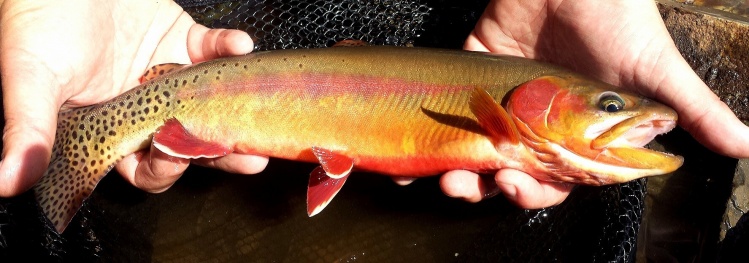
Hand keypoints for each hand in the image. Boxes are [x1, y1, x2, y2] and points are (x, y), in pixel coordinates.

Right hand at [0, 0, 267, 196]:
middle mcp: (144, 107)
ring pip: (211, 102)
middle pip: (191, 140)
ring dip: (238, 108)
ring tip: (260, 115)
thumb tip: (7, 182)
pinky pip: (214, 51)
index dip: (164, 169)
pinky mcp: (183, 40)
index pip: (145, 165)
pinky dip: (229, 48)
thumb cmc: (35, 22)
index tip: (176, 158)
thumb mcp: (31, 79)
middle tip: (251, 158)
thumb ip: (29, 129)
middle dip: (221, 151)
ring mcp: (168, 75)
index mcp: (110, 127)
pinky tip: (239, 46)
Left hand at [442, 0, 748, 207]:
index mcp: (574, 133)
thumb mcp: (653, 67)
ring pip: (473, 149)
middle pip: (505, 171)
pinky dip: (427, 129)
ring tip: (441, 177)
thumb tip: (746, 145)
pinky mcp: (472, 71)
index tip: (517, 187)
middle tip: (467, 187)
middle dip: (485, 187)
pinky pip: (445, 108)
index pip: (552, 179)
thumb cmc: (617, 15)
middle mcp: (535, 123)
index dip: (533, 191)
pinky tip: (411, 152)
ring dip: (454, 169)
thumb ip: (692, 109)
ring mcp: (502, 99)